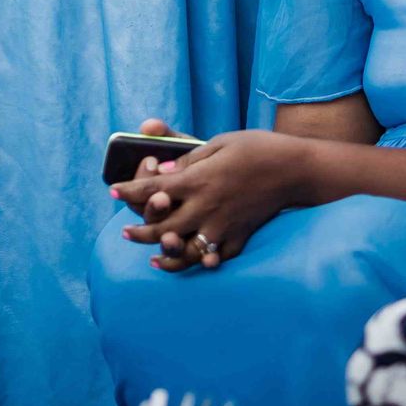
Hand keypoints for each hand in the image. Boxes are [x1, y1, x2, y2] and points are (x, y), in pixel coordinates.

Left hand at [110, 124, 301, 273]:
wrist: (294, 169)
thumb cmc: (255, 148)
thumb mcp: (218, 143)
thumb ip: (188, 159)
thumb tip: (162, 170)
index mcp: (198, 179)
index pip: (153, 189)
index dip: (129, 190)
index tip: (112, 190)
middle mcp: (206, 207)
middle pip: (163, 227)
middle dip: (140, 231)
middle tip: (125, 232)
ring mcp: (223, 226)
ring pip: (186, 250)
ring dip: (166, 254)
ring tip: (151, 256)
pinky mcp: (239, 237)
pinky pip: (215, 258)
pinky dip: (200, 263)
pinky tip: (190, 263)